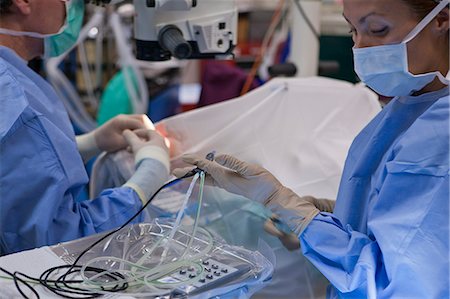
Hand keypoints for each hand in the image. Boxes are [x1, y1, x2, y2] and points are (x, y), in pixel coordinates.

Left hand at [94, 114, 153, 152]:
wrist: (95, 140)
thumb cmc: (105, 143)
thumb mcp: (118, 143)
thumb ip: (131, 140)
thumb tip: (144, 141)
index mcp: (121, 120)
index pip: (139, 122)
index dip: (147, 130)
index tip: (151, 139)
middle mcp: (124, 117)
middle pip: (142, 118)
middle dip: (148, 127)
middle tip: (151, 138)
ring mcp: (124, 118)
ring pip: (141, 119)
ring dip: (145, 127)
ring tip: (148, 137)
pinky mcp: (125, 122)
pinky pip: (137, 122)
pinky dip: (141, 128)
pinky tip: (143, 136)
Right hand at [122, 129, 168, 166]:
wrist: (154, 173)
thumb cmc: (145, 156)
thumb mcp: (136, 145)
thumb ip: (130, 137)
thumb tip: (125, 131)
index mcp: (159, 138)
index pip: (149, 132)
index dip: (138, 132)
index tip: (130, 135)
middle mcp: (164, 146)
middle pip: (150, 141)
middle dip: (138, 143)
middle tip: (128, 147)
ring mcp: (165, 155)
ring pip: (152, 149)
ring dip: (141, 150)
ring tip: (132, 154)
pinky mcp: (164, 163)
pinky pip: (154, 157)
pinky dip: (146, 156)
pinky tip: (140, 161)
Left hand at [173, 153, 319, 249]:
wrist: (272, 196)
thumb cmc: (264, 183)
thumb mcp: (251, 170)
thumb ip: (235, 163)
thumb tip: (218, 157)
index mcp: (227, 177)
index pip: (207, 167)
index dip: (196, 161)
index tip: (184, 158)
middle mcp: (224, 181)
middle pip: (202, 176)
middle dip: (188, 173)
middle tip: (174, 171)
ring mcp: (227, 183)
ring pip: (207, 178)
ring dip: (195, 174)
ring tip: (184, 172)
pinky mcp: (232, 184)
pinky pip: (214, 179)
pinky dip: (206, 174)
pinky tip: (204, 173)